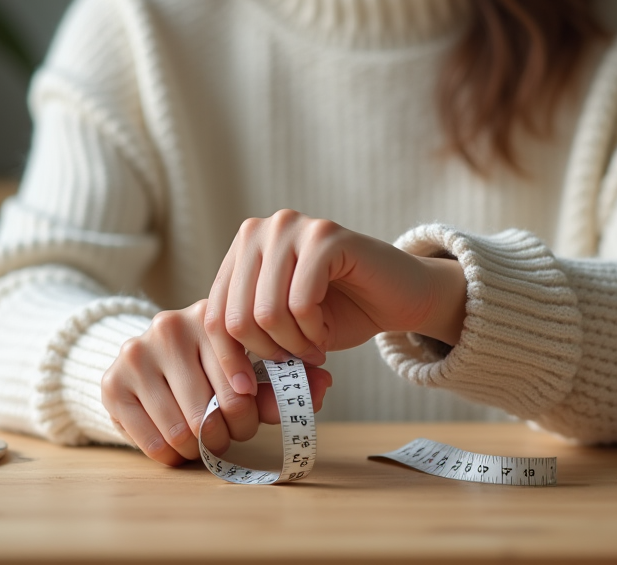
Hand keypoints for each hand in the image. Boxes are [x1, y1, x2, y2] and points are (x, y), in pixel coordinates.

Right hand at [100, 299, 331, 465]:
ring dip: (200, 447)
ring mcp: (137, 352)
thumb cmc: (208, 369)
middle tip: (229, 432)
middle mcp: (170, 325)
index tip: (247, 412)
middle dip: (227, 432)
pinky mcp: (113, 382)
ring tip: (204, 438)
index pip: (240, 375)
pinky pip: (153, 441)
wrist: (147, 363)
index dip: (248, 408)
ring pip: (183, 429)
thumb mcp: (248, 369)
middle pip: (212, 408)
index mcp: (211, 315)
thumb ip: (286, 380)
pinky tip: (177, 444)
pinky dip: (171, 455)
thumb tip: (324, 386)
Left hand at [203, 209, 467, 398]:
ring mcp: (293, 227)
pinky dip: (314, 332)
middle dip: (267, 354)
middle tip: (295, 362)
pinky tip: (325, 333)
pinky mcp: (325, 236)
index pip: (214, 311)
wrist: (403, 295)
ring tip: (313, 348)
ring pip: (266, 314)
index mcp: (244, 248)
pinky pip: (301, 304)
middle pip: (237, 316)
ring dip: (293, 346)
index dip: (227, 357)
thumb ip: (252, 341)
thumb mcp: (283, 329)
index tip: (244, 390)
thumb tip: (226, 384)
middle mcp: (262, 229)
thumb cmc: (340, 313)